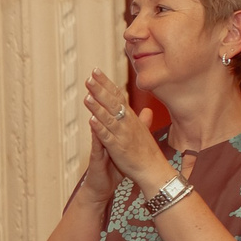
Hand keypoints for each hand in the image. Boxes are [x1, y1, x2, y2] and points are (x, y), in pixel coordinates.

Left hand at [83, 71, 172, 196]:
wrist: (153, 169)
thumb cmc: (147, 152)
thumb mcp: (144, 132)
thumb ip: (142, 120)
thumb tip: (146, 110)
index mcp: (131, 118)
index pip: (117, 96)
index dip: (106, 83)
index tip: (96, 71)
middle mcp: (127, 123)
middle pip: (112, 102)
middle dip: (100, 89)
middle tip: (90, 76)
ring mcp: (122, 135)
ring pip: (108, 117)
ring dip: (97, 106)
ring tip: (87, 95)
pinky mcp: (118, 148)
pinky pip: (107, 136)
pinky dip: (100, 128)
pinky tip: (91, 120)